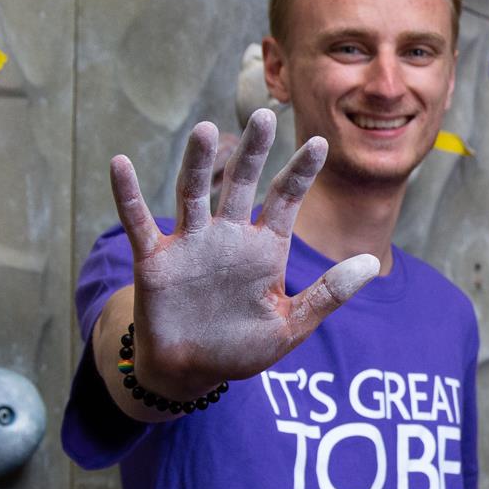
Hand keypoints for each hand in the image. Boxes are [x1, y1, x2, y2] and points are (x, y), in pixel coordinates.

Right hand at [109, 108, 378, 396]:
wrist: (192, 372)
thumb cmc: (242, 348)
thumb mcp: (291, 325)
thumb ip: (328, 294)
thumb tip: (370, 263)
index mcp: (264, 248)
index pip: (286, 200)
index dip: (302, 173)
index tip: (321, 143)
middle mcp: (228, 236)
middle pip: (241, 183)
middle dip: (253, 152)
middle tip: (265, 116)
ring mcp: (190, 243)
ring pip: (193, 192)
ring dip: (197, 162)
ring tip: (206, 130)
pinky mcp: (155, 259)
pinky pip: (139, 221)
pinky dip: (127, 195)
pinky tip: (119, 163)